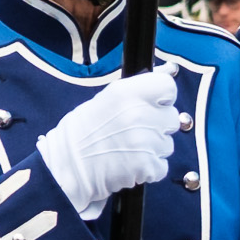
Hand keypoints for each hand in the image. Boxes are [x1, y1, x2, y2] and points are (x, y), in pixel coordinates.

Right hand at [39, 66, 188, 217]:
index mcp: (127, 92)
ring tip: (129, 150)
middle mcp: (139, 114)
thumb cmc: (83, 132)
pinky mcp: (146, 166)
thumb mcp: (107, 98)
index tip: (154, 105)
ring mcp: (145, 141)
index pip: (168, 87)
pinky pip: (162, 166)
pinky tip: (130, 165)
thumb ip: (140, 88)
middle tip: (135, 132)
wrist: (67, 167)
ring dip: (153, 149)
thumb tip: (169, 71)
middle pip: (171, 118)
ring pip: (168, 144)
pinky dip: (149, 169)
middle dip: (158, 127)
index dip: (163, 98)